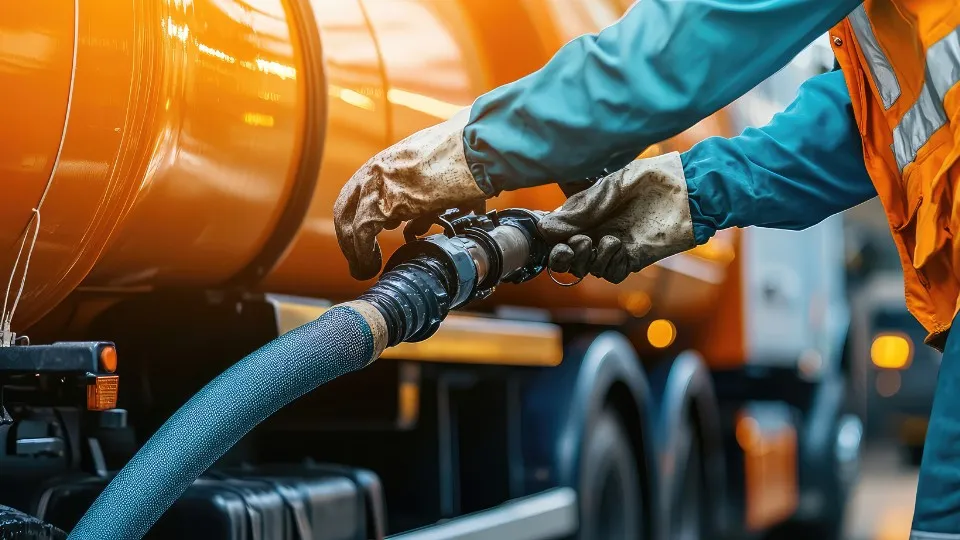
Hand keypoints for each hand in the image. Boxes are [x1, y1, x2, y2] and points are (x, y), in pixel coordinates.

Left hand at [335, 108, 487, 279]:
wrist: (476, 146)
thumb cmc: (469, 156)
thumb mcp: (438, 175)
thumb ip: (425, 200)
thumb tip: (419, 226)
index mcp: (389, 161)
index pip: (359, 191)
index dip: (359, 216)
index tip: (367, 237)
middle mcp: (377, 170)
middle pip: (346, 207)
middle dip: (349, 236)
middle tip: (360, 257)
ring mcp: (377, 183)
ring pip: (349, 224)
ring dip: (355, 251)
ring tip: (366, 269)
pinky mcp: (384, 200)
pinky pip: (362, 235)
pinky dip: (363, 255)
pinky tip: (370, 267)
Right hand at [537, 152, 695, 283]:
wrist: (687, 188)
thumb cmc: (648, 179)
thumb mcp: (607, 188)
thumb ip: (577, 211)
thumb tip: (544, 229)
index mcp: (587, 214)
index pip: (559, 237)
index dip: (552, 243)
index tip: (552, 240)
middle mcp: (598, 232)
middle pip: (569, 259)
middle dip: (566, 257)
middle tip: (578, 242)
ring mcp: (615, 247)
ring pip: (588, 268)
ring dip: (587, 258)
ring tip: (600, 239)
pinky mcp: (634, 258)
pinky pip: (611, 272)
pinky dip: (607, 263)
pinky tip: (615, 245)